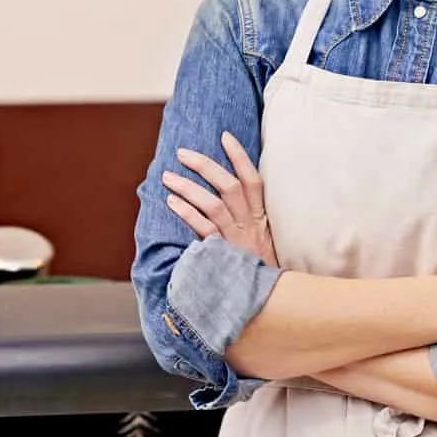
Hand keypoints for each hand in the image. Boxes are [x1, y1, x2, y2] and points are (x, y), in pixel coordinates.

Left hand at [163, 131, 278, 267]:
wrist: (269, 299)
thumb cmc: (263, 268)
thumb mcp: (266, 238)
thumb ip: (252, 217)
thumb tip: (234, 192)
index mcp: (262, 217)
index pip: (254, 179)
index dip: (240, 156)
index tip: (224, 136)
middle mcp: (249, 224)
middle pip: (229, 186)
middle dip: (205, 166)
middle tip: (182, 153)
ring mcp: (235, 239)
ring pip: (212, 204)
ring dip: (188, 188)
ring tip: (167, 177)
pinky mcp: (222, 254)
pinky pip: (203, 230)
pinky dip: (187, 214)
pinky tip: (172, 203)